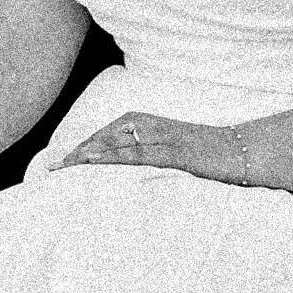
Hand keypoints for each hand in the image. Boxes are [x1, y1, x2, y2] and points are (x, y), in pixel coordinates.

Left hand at [57, 110, 244, 181]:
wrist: (240, 152)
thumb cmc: (204, 155)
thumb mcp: (168, 152)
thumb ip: (145, 154)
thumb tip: (119, 167)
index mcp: (146, 122)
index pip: (105, 134)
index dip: (80, 147)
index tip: (59, 164)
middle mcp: (150, 124)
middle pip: (104, 136)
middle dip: (77, 152)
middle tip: (53, 169)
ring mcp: (162, 137)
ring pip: (117, 142)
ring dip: (88, 153)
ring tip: (65, 165)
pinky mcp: (174, 151)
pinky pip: (138, 152)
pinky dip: (114, 155)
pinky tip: (94, 160)